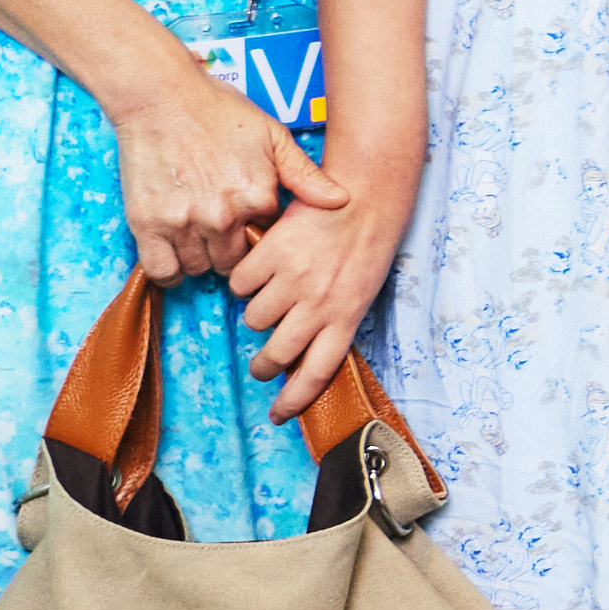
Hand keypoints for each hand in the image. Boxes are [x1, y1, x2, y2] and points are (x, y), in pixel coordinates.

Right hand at [116, 69, 333, 285]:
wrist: (161, 96)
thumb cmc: (218, 111)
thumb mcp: (272, 136)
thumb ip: (304, 174)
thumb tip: (341, 200)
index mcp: (257, 196)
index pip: (269, 242)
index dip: (259, 235)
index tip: (249, 225)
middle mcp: (223, 216)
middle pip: (234, 263)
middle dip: (232, 252)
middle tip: (222, 234)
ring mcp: (184, 222)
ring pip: (199, 268)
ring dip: (201, 259)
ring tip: (199, 237)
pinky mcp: (147, 224)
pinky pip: (163, 270)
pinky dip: (170, 270)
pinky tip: (176, 255)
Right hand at [226, 142, 405, 411]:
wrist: (366, 194)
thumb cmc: (368, 243)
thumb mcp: (362, 290)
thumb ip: (334, 321)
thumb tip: (303, 352)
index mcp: (346, 317)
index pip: (317, 374)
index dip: (294, 401)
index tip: (277, 415)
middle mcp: (319, 305)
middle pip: (276, 355)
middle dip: (263, 366)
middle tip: (261, 364)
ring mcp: (293, 280)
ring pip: (253, 318)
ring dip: (257, 312)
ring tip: (272, 295)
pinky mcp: (271, 253)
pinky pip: (240, 281)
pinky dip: (245, 278)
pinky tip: (261, 265)